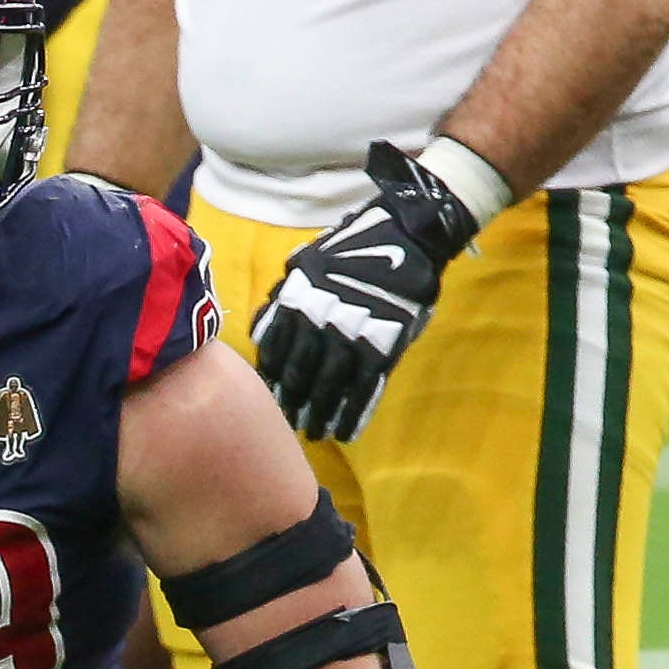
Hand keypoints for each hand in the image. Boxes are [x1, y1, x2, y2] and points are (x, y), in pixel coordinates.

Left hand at [250, 139, 488, 441]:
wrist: (409, 234)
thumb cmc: (356, 247)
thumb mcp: (308, 262)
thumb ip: (283, 297)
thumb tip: (260, 333)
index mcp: (298, 297)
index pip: (274, 348)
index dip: (271, 377)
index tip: (269, 395)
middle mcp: (320, 318)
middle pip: (299, 373)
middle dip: (293, 402)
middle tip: (290, 422)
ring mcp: (353, 332)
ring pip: (329, 386)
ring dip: (320, 415)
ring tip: (315, 434)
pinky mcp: (385, 343)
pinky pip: (365, 388)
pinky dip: (354, 414)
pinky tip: (346, 432)